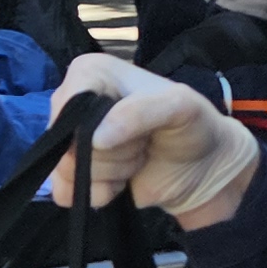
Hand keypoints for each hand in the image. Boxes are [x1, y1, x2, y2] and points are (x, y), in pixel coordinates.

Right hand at [48, 55, 261, 226]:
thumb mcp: (178, 105)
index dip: (96, 126)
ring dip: (110, 174)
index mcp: (91, 73)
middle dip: (112, 153)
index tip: (134, 130)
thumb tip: (94, 138)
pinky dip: (98, 194)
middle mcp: (73, 104)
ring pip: (67, 170)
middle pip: (68, 142)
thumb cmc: (192, 125)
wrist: (202, 167)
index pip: (67, 103)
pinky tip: (121, 182)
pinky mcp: (71, 175)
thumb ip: (139, 113)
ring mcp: (70, 142)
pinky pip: (64, 193)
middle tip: (141, 144)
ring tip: (136, 159)